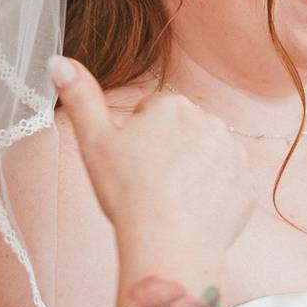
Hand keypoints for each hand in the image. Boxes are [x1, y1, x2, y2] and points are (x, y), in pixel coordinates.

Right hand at [49, 56, 254, 252]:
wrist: (168, 245)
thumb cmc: (128, 193)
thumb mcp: (93, 142)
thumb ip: (79, 97)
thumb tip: (60, 62)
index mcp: (172, 106)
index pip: (151, 111)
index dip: (135, 137)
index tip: (129, 162)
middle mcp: (209, 121)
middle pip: (180, 130)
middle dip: (165, 148)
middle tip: (146, 181)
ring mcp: (233, 154)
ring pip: (205, 153)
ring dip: (191, 168)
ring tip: (168, 197)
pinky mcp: (246, 186)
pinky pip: (226, 182)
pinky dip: (212, 193)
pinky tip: (191, 211)